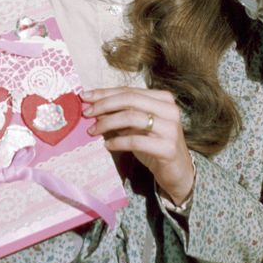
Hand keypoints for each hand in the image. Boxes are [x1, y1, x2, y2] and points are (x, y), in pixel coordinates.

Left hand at [82, 86, 194, 205]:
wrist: (177, 172)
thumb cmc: (154, 144)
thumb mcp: (137, 126)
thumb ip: (121, 113)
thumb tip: (93, 105)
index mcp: (163, 98)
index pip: (129, 90)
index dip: (105, 92)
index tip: (84, 96)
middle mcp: (169, 109)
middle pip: (130, 99)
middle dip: (104, 105)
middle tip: (86, 113)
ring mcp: (171, 128)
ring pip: (131, 117)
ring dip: (107, 123)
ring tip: (93, 130)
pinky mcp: (168, 148)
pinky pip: (136, 141)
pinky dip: (118, 142)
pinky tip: (107, 145)